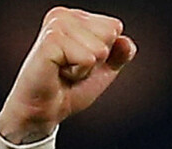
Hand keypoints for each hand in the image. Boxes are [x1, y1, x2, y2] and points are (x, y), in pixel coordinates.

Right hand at [0, 7, 136, 143]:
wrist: (45, 110)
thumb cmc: (69, 88)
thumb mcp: (103, 70)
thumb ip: (119, 54)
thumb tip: (127, 42)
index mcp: (75, 17)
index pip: (115, 27)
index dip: (105, 53)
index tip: (81, 62)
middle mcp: (63, 15)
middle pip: (110, 34)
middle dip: (98, 60)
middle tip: (72, 68)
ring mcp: (56, 26)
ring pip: (100, 48)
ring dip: (87, 68)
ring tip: (65, 71)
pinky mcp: (51, 40)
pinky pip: (88, 58)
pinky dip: (78, 73)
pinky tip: (59, 73)